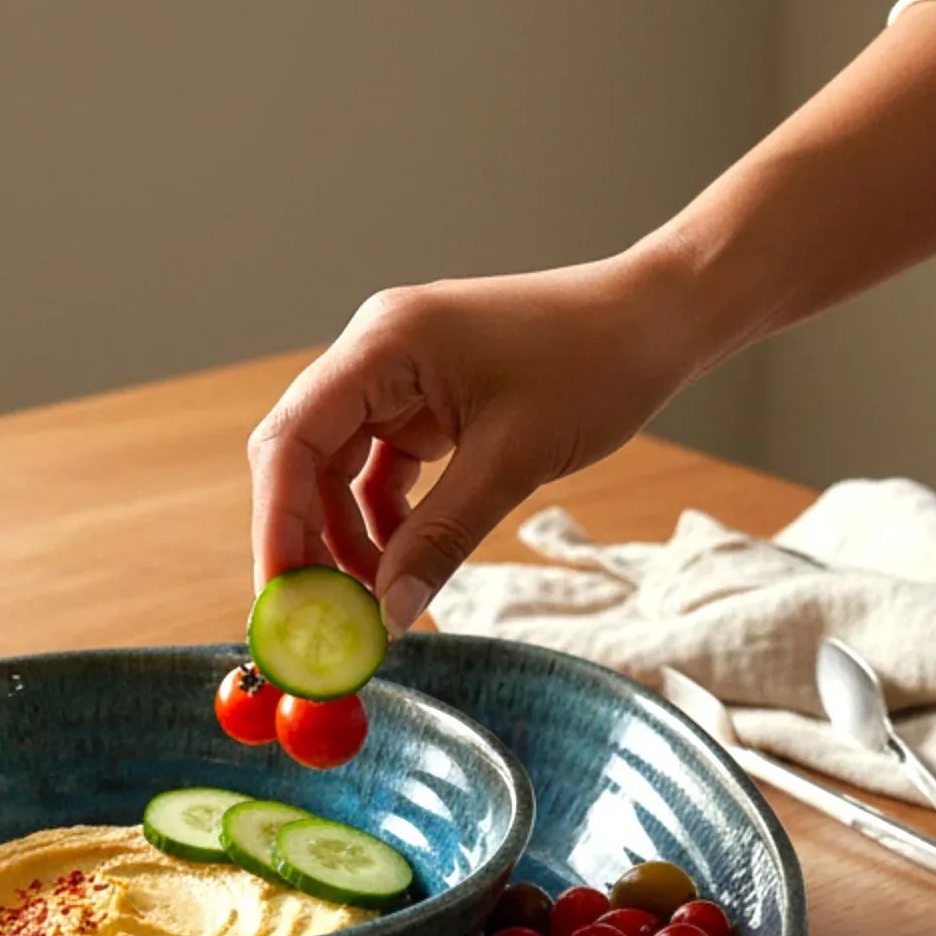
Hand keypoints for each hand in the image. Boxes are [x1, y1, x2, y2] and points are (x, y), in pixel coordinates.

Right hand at [246, 247, 708, 630]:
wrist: (658, 319)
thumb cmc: (597, 363)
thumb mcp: (514, 462)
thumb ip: (440, 540)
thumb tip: (385, 616)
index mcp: (385, 344)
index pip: (292, 440)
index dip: (276, 524)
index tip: (282, 598)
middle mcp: (376, 352)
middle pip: (301, 457)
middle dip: (304, 539)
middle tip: (315, 616)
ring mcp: (397, 375)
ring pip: (336, 470)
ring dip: (345, 539)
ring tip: (371, 601)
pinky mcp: (422, 399)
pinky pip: (378, 470)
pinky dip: (382, 521)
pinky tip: (403, 563)